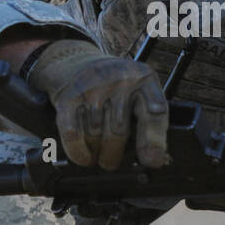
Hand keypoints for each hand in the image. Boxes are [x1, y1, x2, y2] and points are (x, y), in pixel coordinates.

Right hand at [25, 40, 168, 169]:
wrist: (75, 63)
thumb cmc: (116, 89)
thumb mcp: (140, 93)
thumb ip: (150, 121)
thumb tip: (154, 160)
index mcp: (144, 79)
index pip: (155, 112)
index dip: (154, 140)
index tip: (152, 161)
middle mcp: (119, 80)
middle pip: (119, 131)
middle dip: (114, 154)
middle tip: (111, 162)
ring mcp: (93, 87)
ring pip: (95, 136)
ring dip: (95, 152)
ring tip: (97, 153)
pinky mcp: (69, 97)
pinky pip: (73, 134)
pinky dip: (78, 152)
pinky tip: (83, 157)